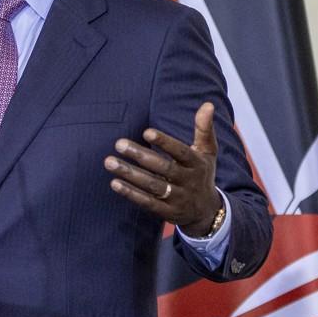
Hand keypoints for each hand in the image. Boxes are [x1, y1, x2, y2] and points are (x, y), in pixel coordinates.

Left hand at [105, 102, 222, 236]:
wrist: (206, 211)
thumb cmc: (202, 173)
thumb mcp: (207, 151)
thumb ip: (204, 128)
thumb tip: (207, 104)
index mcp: (197, 164)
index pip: (181, 152)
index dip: (165, 143)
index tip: (147, 131)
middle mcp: (188, 181)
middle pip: (164, 168)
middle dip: (140, 156)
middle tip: (119, 143)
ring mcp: (177, 198)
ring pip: (152, 186)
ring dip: (130, 174)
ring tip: (110, 162)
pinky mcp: (167, 212)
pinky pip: (147, 203)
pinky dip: (131, 193)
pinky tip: (115, 183)